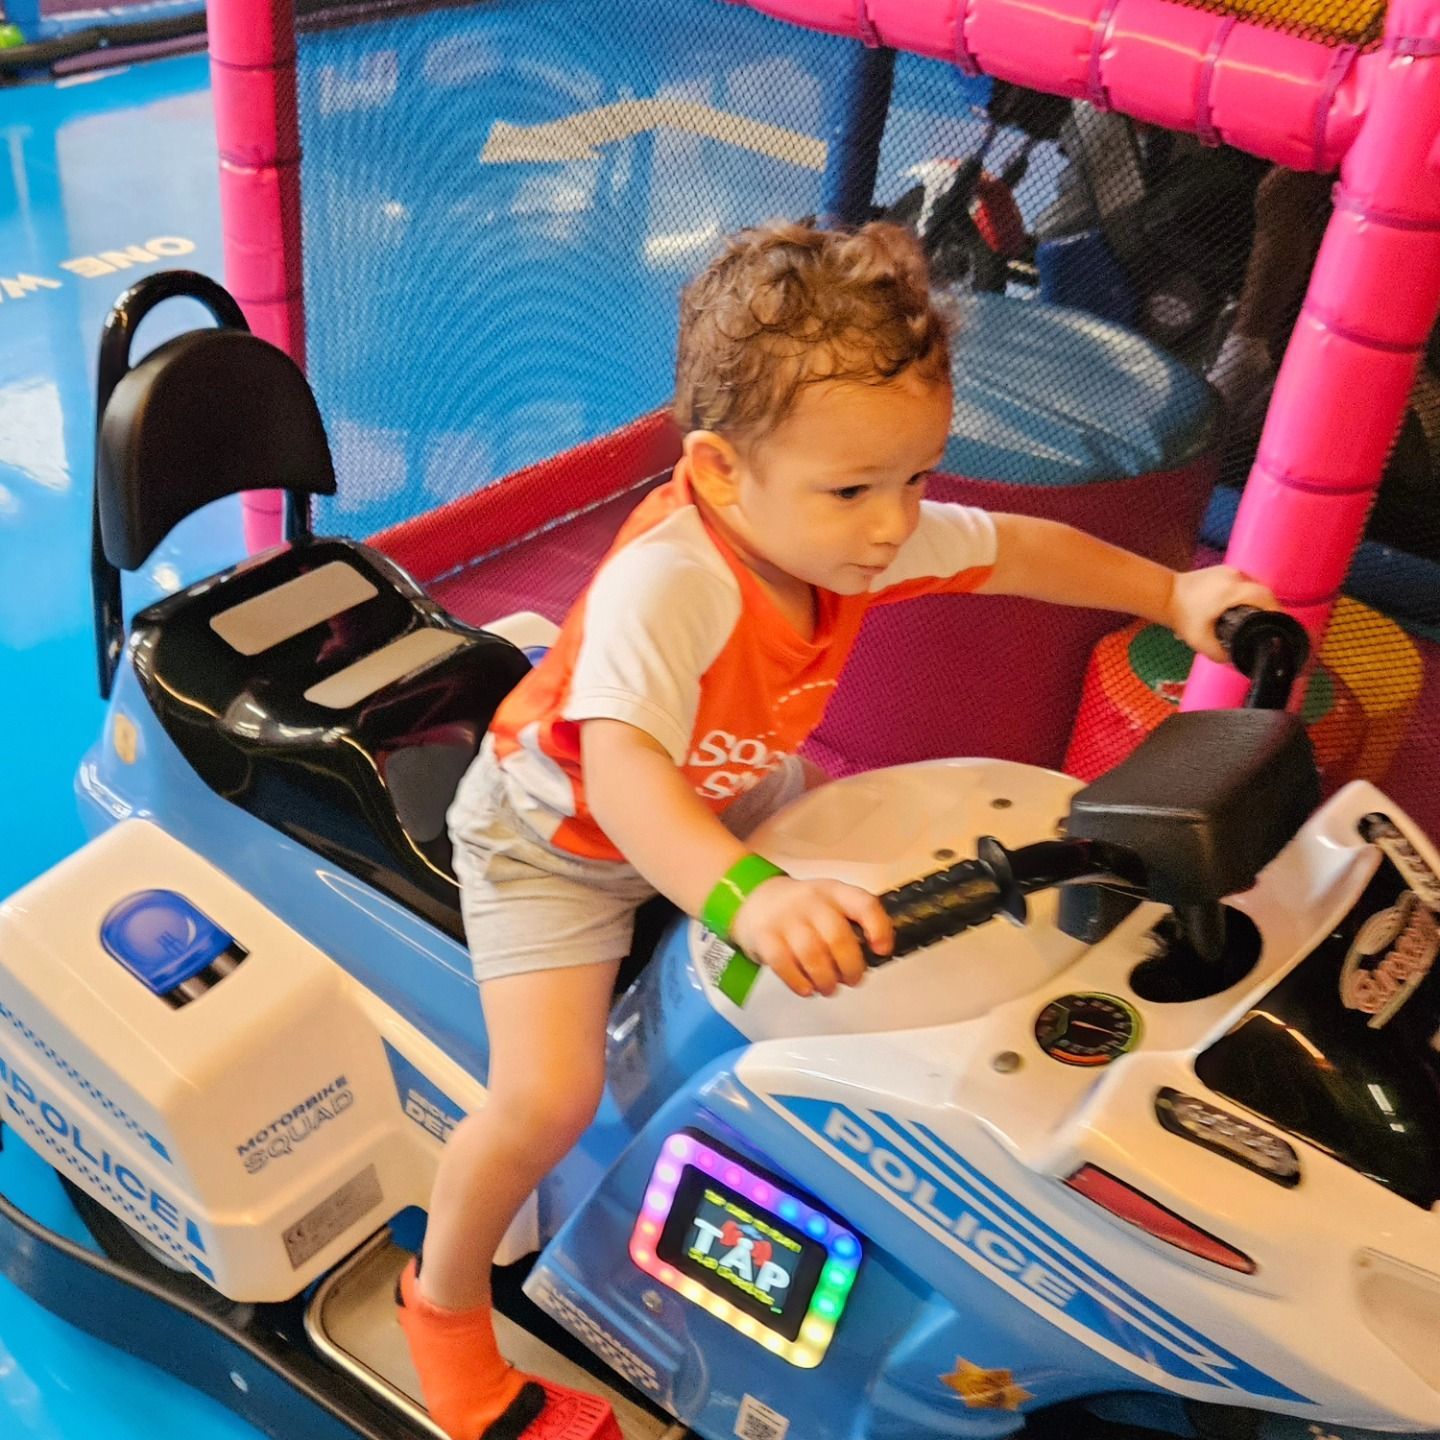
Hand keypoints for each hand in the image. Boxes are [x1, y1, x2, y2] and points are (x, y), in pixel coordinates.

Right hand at [729, 876, 892, 997]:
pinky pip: (783, 964)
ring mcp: (786, 917)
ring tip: (828, 987)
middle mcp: (811, 901)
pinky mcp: (764, 936)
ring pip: (812, 954)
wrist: (754, 900)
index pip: (863, 904)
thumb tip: (871, 959)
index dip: (879, 928)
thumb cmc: (800, 910)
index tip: (881, 950)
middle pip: (838, 938)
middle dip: (850, 968)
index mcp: (834, 892)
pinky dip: (799, 982)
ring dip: (826, 980)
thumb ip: (850, 925)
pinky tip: (806, 988)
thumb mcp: (828, 904)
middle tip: (851, 980)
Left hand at [1167, 566, 1278, 663]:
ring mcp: (1229, 570)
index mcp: (1232, 590)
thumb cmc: (1181, 616)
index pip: (1265, 596)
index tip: (1279, 624)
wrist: (1164, 595)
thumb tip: (1236, 661)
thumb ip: (1220, 654)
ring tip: (1256, 618)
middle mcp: (1234, 576)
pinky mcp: (1224, 569)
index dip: (1276, 610)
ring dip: (1258, 601)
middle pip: (1263, 591)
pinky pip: (1245, 582)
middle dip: (1268, 608)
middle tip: (1267, 625)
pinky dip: (1247, 594)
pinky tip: (1243, 608)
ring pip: (1255, 586)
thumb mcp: (1200, 640)